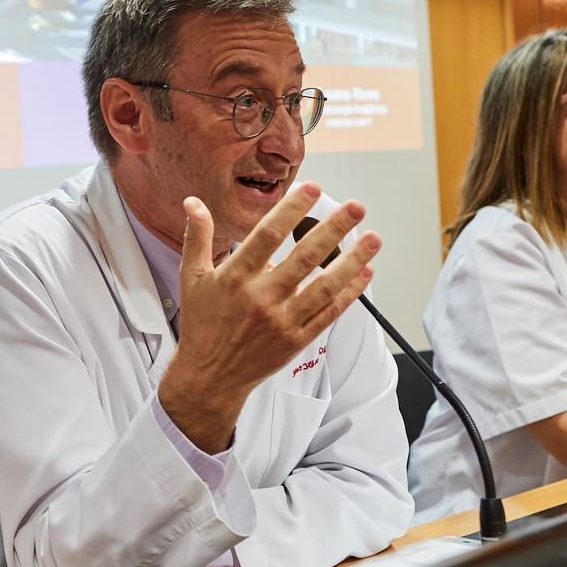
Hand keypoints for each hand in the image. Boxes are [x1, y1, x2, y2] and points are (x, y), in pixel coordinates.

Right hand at [159, 183, 379, 451]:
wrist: (210, 377)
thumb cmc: (202, 324)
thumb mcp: (192, 278)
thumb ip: (197, 238)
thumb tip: (193, 202)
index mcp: (235, 277)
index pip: (267, 236)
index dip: (291, 210)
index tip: (312, 189)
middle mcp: (261, 298)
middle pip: (304, 258)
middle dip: (334, 229)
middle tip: (356, 207)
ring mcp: (282, 321)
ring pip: (325, 287)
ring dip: (352, 261)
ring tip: (373, 239)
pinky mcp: (296, 340)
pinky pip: (329, 314)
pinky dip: (350, 294)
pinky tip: (365, 273)